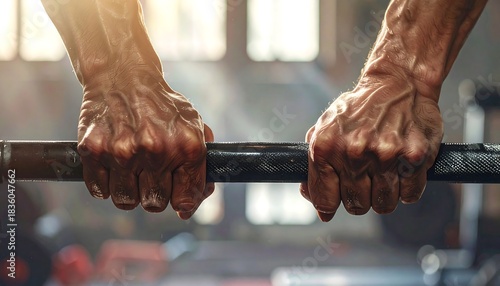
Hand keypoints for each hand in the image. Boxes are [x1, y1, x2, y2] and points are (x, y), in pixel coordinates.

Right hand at [77, 68, 213, 218]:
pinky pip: (100, 190)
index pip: (185, 200)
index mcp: (186, 146)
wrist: (123, 75)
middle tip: (151, 175)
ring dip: (130, 191)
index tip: (178, 199)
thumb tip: (195, 200)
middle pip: (155, 204)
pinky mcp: (93, 150)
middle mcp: (155, 151)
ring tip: (132, 170)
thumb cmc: (161, 104)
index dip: (182, 204)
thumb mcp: (193, 124)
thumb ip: (199, 162)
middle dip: (155, 193)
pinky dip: (106, 183)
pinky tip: (113, 165)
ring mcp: (122, 152)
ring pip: (126, 201)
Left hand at [300, 73, 443, 221]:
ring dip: (383, 196)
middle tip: (364, 181)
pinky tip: (400, 171)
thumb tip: (314, 199)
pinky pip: (409, 195)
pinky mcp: (414, 157)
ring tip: (383, 174)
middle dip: (359, 199)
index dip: (329, 206)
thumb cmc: (360, 107)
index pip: (325, 199)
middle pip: (356, 205)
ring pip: (383, 204)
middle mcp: (354, 152)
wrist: (398, 82)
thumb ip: (315, 164)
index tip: (334, 204)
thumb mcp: (326, 126)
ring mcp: (386, 155)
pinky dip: (406, 189)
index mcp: (326, 147)